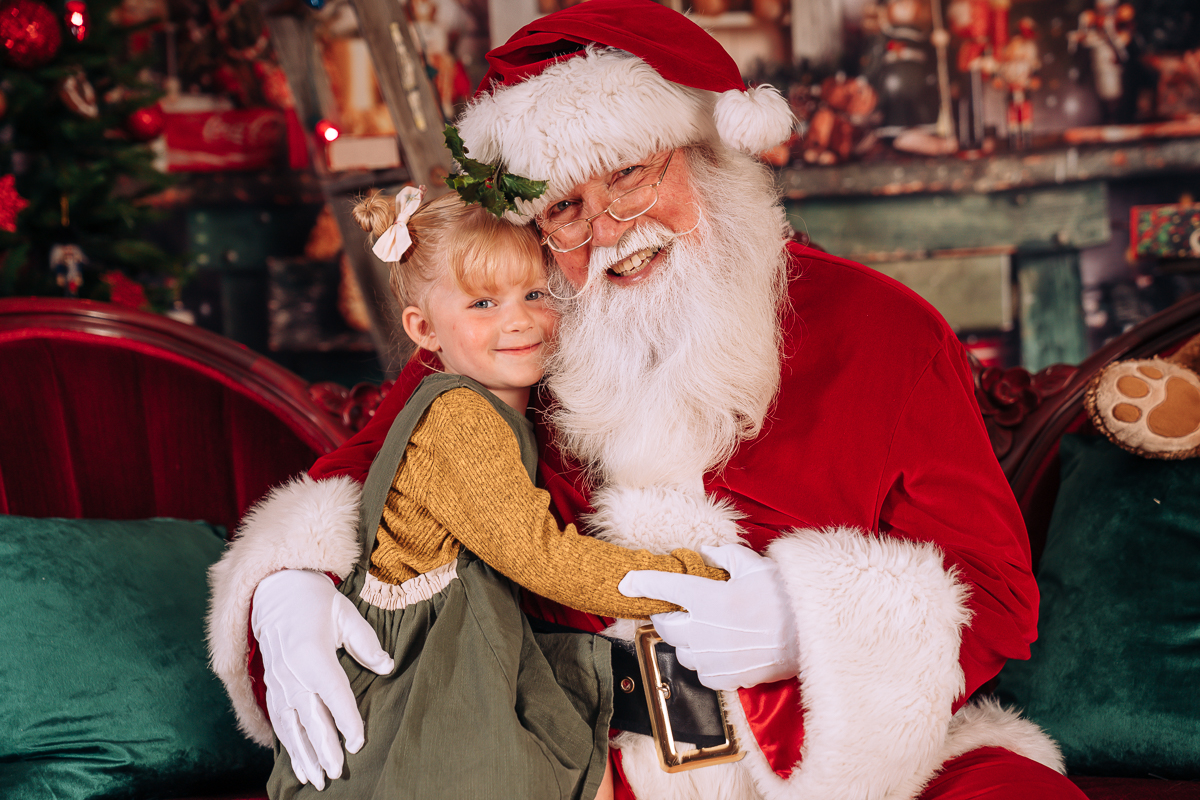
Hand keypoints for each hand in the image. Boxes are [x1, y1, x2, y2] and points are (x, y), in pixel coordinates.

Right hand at [252, 569, 394, 789]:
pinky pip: (279, 724)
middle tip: (338, 772)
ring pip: (291, 727)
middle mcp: (291, 674)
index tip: (358, 742)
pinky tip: (301, 766)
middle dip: (324, 748)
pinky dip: (289, 747)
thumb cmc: (315, 603)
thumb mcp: (345, 614)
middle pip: (310, 718)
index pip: (333, 694)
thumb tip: (386, 666)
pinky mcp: (271, 689)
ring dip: (304, 755)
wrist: (276, 593)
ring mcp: (278, 684)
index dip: (346, 720)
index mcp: (311, 654)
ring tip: (318, 779)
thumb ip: (366, 642)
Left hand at [618, 544, 798, 690]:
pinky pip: (701, 672)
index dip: (642, 583)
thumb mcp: (754, 565)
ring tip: (702, 629)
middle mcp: (704, 629)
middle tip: (678, 607)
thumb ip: (724, 556)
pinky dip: (703, 661)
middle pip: (666, 624)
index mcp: (708, 597)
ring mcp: (714, 656)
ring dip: (685, 639)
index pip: (665, 588)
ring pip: (681, 651)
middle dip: (666, 614)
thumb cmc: (784, 596)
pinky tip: (717, 650)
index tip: (627, 582)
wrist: (812, 633)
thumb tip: (705, 553)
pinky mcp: (727, 677)